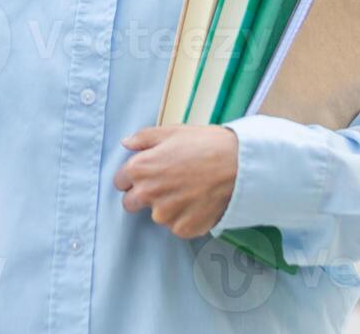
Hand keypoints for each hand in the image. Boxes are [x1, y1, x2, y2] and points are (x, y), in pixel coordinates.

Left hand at [113, 125, 238, 239]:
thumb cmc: (206, 144)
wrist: (239, 164)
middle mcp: (148, 194)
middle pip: (130, 203)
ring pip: (157, 215)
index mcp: (140, 168)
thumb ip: (143, 138)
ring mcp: (166, 214)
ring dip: (167, 207)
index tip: (146, 175)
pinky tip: (198, 202)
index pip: (119, 182)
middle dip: (143, 196)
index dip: (132, 177)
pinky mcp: (184, 228)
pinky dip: (185, 218)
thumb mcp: (172, 132)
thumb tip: (126, 143)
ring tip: (189, 190)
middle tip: (166, 185)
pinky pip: (177, 226)